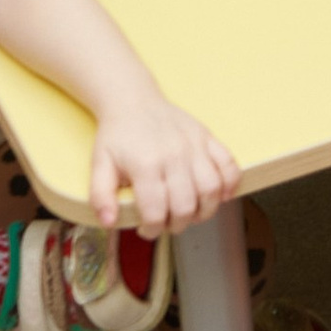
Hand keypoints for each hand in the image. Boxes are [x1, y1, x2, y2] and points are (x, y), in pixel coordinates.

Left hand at [90, 89, 241, 237]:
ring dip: (206, 210)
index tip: (146, 229)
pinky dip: (230, 183)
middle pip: (186, 205)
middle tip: (168, 223)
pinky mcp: (207, 136)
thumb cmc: (117, 136)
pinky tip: (221, 195)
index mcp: (145, 164)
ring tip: (193, 213)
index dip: (152, 230)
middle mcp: (174, 154)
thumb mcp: (99, 165)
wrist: (134, 100)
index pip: (156, 212)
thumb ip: (100, 196)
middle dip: (178, 224)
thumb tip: (110, 221)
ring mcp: (194, 144)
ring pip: (212, 188)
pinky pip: (229, 163)